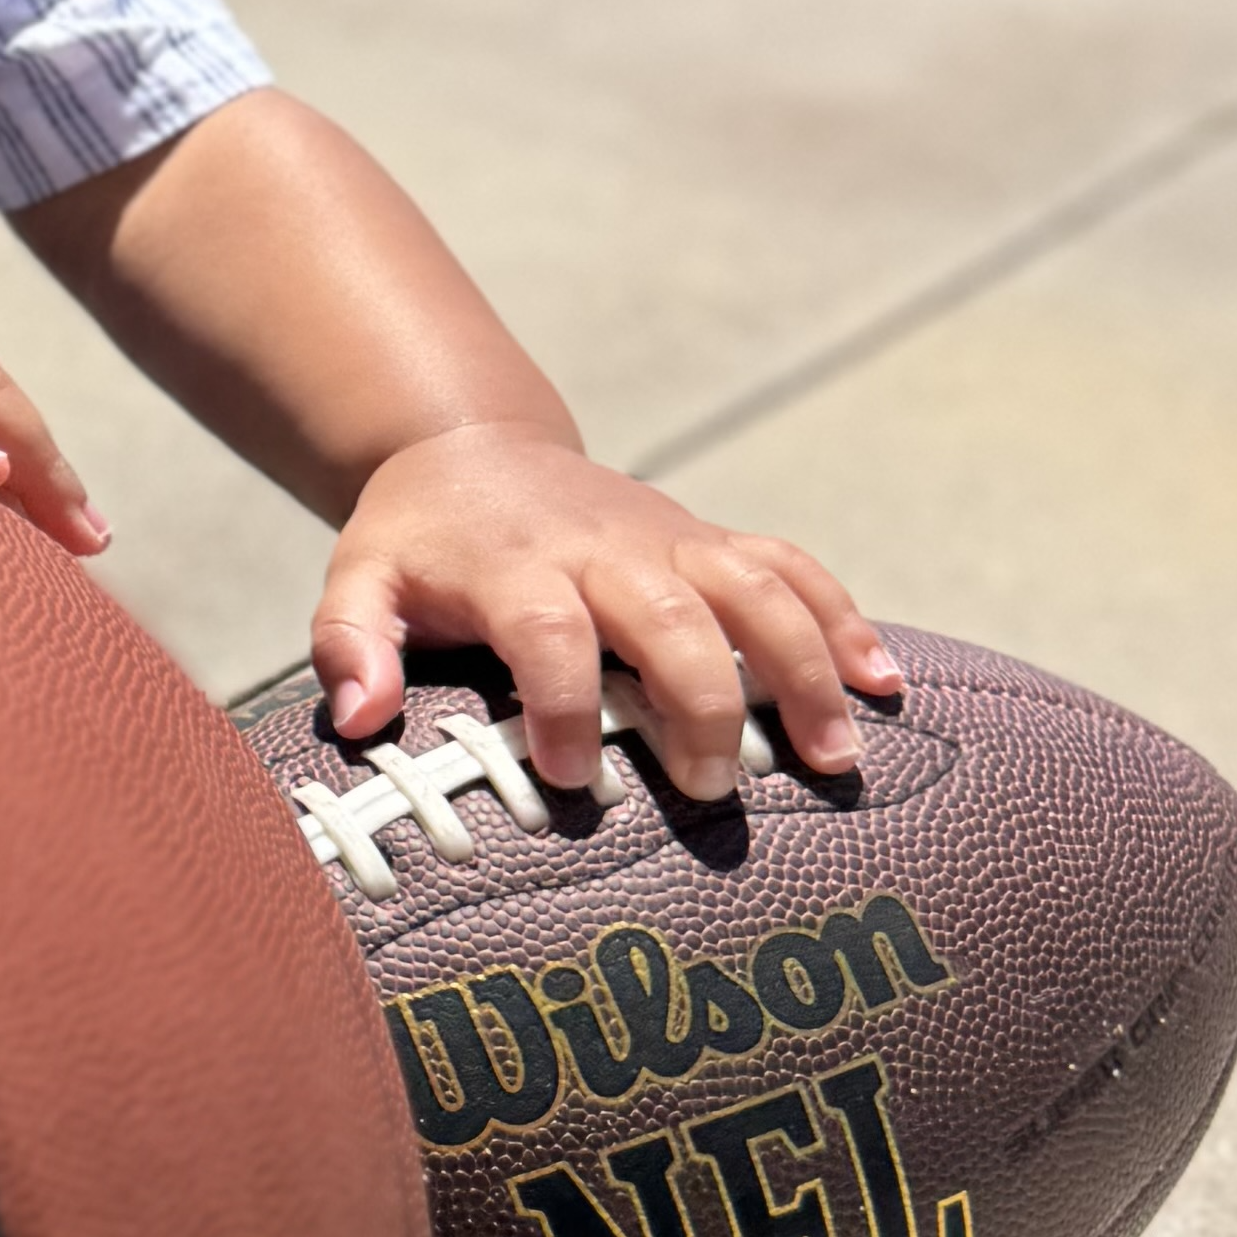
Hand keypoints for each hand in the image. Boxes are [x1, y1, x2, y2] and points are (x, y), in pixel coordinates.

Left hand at [312, 427, 895, 797]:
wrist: (472, 447)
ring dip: (804, 666)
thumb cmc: (419, 542)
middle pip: (671, 616)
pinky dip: (845, 617)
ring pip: (755, 589)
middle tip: (711, 789)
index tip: (571, 780)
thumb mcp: (359, 580)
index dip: (561, 702)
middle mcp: (606, 548)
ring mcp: (671, 539)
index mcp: (515, 566)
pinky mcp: (711, 540)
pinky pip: (792, 566)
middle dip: (699, 700)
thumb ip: (351, 644)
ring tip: (836, 756)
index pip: (547, 630)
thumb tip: (359, 718)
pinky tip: (886, 684)